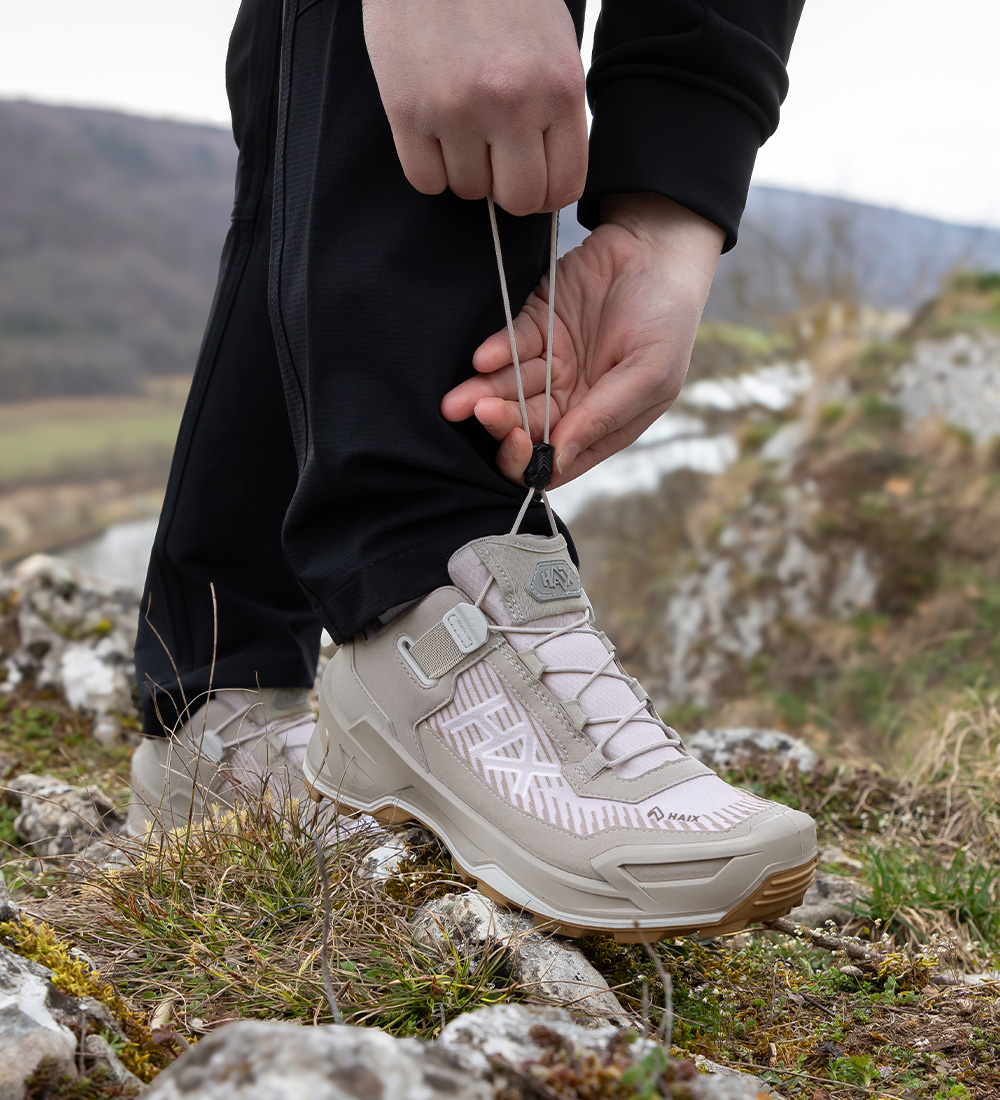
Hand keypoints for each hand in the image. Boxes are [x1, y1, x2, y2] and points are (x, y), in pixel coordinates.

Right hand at [362, 0, 587, 215]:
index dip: (545, 193)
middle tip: (494, 158)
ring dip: (464, 170)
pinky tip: (433, 132)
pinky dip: (429, 168)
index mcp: (559, 88)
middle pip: (517, 200)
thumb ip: (556, 113)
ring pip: (468, 191)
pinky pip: (425, 181)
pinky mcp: (408, 111)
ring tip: (460, 124)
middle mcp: (512, 104)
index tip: (531, 180)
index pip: (563, 187)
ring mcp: (457, 110)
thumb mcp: (553, 46)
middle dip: (506, 189)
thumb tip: (548, 180)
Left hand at [441, 194, 725, 485]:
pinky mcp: (538, 325)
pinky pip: (510, 345)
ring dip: (483, 394)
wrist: (659, 246)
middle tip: (481, 413)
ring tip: (458, 400)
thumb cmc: (668, 315)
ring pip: (509, 388)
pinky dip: (496, 352)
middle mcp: (573, 399)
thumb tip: (558, 460)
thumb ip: (604, 417)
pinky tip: (483, 359)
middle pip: (525, 426)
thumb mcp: (650, 372)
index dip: (530, 461)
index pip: (556, 459)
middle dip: (500, 424)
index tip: (517, 443)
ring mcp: (554, 363)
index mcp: (603, 421)